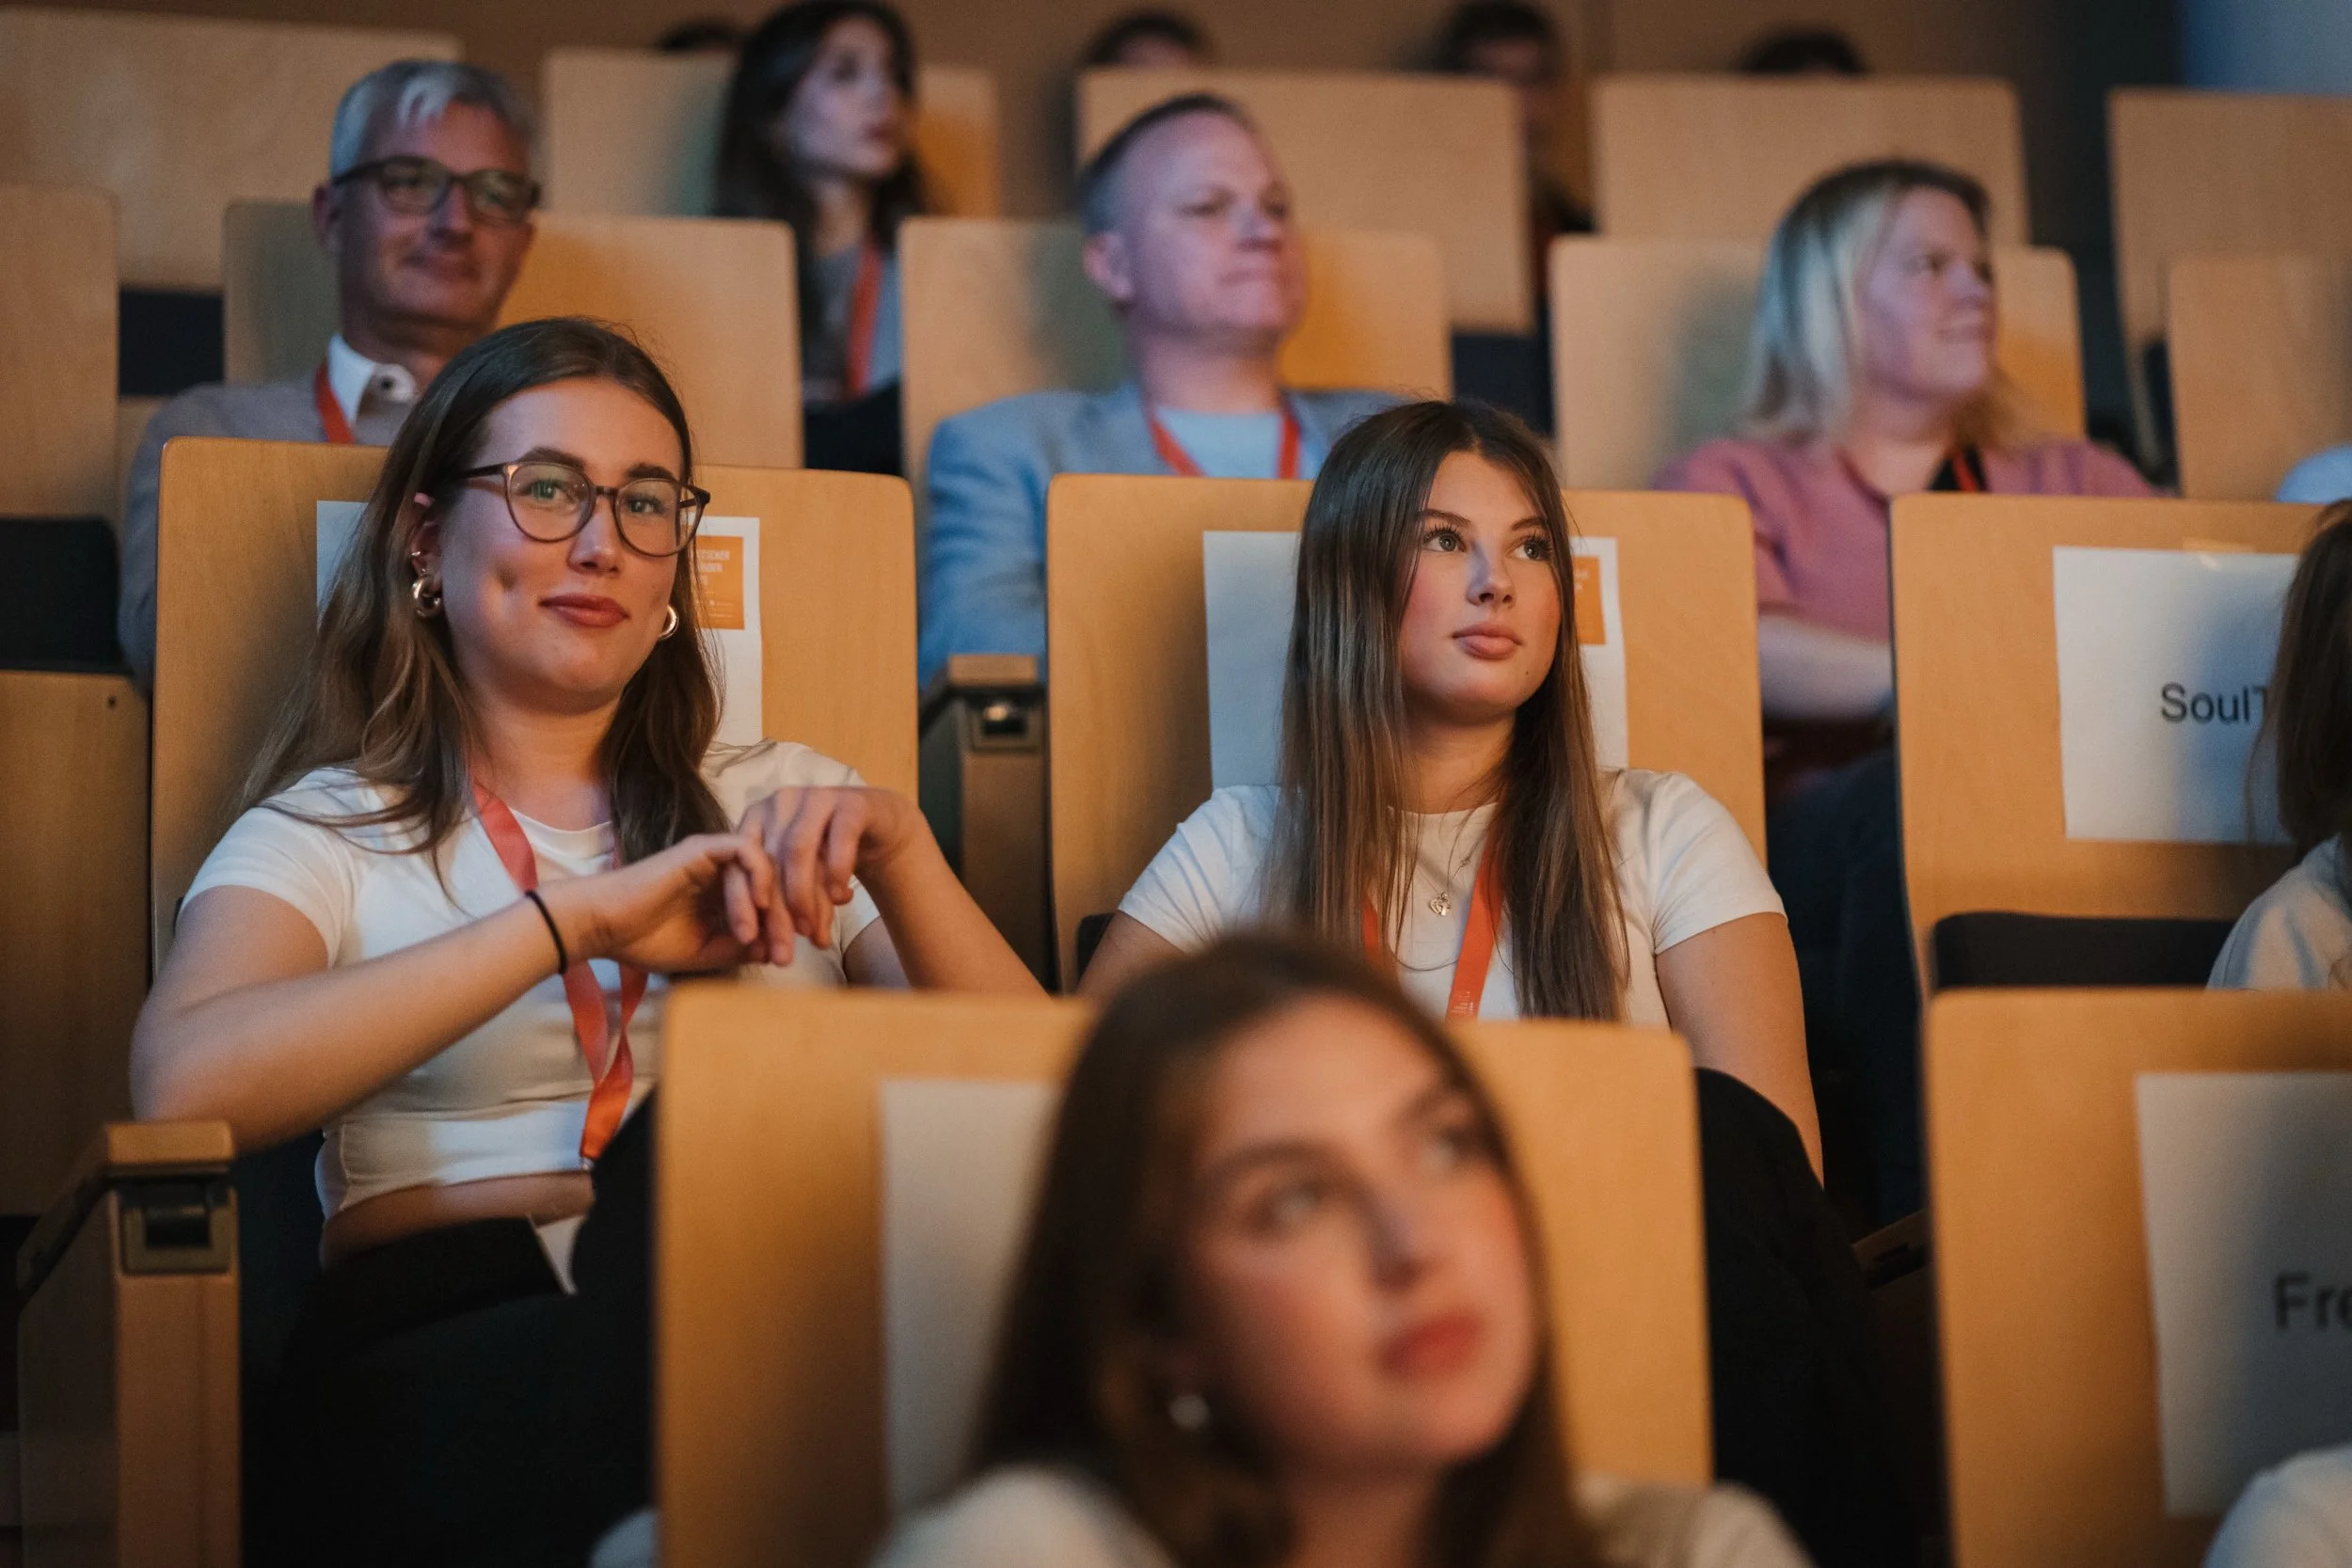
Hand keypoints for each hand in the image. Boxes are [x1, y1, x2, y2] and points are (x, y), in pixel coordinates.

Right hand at [539, 832, 781, 973]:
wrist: (603, 927)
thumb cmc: (645, 941)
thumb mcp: (705, 953)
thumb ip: (741, 949)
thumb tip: (778, 950)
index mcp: (724, 894)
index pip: (770, 903)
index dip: (785, 929)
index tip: (787, 959)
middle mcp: (723, 872)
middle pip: (774, 885)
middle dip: (784, 921)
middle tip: (786, 953)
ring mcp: (714, 857)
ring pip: (764, 869)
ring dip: (768, 905)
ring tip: (756, 937)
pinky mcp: (702, 847)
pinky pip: (745, 848)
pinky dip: (758, 873)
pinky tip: (756, 904)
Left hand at [732, 786, 922, 964]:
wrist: (877, 827)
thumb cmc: (828, 855)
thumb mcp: (800, 881)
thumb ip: (783, 907)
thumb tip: (771, 954)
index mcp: (756, 819)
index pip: (742, 864)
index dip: (742, 904)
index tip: (748, 939)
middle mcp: (780, 803)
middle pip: (770, 862)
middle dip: (777, 914)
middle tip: (784, 954)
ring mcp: (816, 798)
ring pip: (799, 850)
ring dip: (803, 896)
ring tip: (810, 932)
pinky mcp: (851, 803)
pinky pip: (840, 838)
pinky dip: (838, 871)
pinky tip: (841, 899)